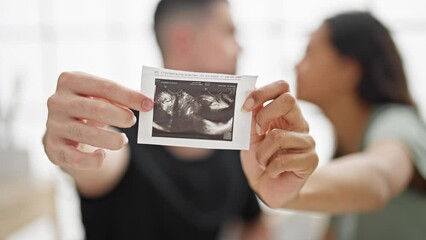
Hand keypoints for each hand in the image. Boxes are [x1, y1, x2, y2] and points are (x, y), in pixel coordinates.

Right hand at [43, 72, 153, 168]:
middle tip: (132, 121)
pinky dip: (93, 160)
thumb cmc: (88, 108)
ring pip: (87, 134)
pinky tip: (102, 155)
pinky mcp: (53, 147)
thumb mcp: (99, 96)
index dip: (130, 96)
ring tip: (122, 140)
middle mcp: (57, 101)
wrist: (62, 129)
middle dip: (121, 117)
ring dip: (112, 140)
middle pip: (96, 109)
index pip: (105, 87)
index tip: (149, 105)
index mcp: (70, 80)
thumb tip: (146, 104)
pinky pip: (75, 158)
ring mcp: (53, 124)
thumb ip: (119, 98)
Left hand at [240, 81, 317, 207]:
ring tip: (263, 162)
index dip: (263, 92)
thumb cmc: (259, 160)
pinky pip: (284, 160)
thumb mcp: (249, 137)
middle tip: (257, 133)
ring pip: (278, 136)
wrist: (267, 188)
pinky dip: (270, 168)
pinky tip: (272, 172)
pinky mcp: (311, 160)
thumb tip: (248, 97)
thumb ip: (250, 118)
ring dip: (261, 153)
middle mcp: (299, 123)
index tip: (245, 106)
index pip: (283, 87)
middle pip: (289, 100)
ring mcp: (307, 141)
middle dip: (264, 115)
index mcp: (284, 113)